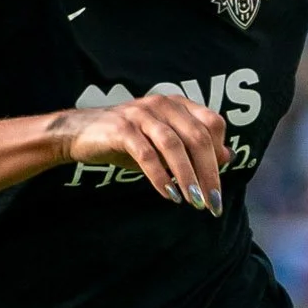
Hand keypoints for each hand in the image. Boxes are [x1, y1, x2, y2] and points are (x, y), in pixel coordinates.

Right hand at [49, 92, 228, 214]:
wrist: (80, 134)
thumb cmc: (127, 141)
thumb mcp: (164, 144)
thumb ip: (193, 148)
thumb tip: (227, 157)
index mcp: (177, 104)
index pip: (213, 124)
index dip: (219, 153)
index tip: (216, 183)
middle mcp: (162, 105)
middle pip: (197, 137)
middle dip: (209, 173)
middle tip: (213, 203)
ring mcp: (141, 115)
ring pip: (174, 146)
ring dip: (188, 177)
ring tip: (195, 202)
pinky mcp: (121, 129)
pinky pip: (146, 155)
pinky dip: (160, 177)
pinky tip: (169, 195)